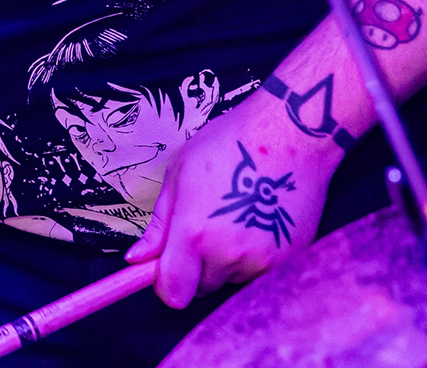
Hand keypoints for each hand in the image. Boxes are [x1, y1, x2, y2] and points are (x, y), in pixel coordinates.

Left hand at [124, 96, 334, 306]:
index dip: (166, 283)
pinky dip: (254, 259)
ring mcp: (262, 260)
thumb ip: (159, 224)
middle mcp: (228, 253)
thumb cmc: (229, 144)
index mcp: (194, 232)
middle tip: (207, 227)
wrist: (290, 133)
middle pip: (201, 288)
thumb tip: (137, 258)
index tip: (168, 266)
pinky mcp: (288, 260)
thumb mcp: (179, 174)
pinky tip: (257, 224)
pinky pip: (259, 275)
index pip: (172, 292)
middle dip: (197, 267)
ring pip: (231, 280)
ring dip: (227, 263)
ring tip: (236, 219)